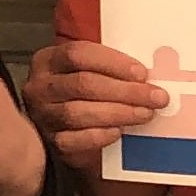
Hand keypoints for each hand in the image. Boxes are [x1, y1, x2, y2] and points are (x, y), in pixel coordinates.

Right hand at [21, 39, 168, 178]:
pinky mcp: (53, 141)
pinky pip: (76, 140)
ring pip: (79, 112)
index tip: (142, 73)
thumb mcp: (90, 71)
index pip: (78, 54)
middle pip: (83, 84)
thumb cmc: (84, 93)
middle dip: (125, 90)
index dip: (112, 62)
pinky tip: (119, 132)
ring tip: (145, 113)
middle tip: (156, 97)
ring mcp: (43, 115)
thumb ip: (110, 68)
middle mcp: (40, 86)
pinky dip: (100, 135)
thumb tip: (149, 73)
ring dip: (119, 113)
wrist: (69, 128)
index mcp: (48, 60)